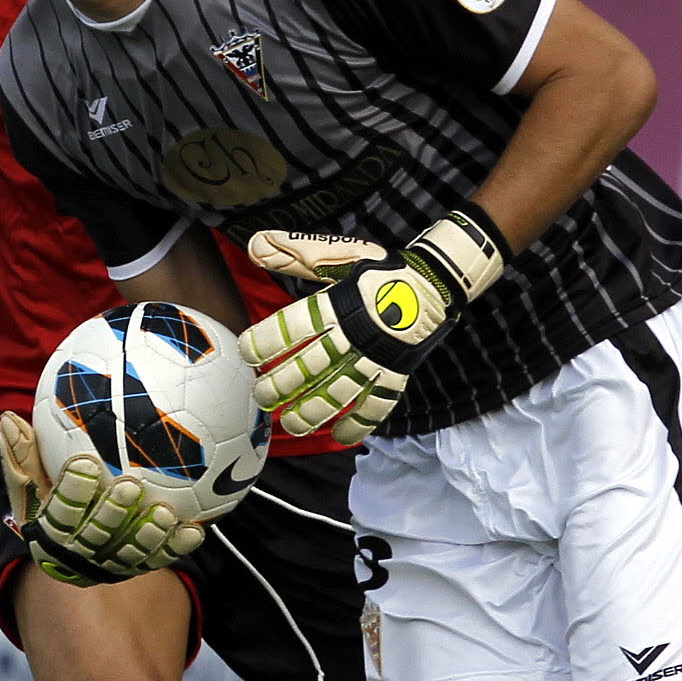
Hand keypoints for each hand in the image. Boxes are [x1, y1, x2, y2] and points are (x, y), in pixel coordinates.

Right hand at [0, 411, 205, 585]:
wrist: (70, 541)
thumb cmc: (50, 499)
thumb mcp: (32, 481)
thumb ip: (22, 454)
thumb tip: (8, 418)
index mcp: (48, 534)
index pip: (58, 514)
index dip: (72, 492)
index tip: (85, 462)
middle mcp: (77, 556)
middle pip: (95, 537)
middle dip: (112, 513)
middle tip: (130, 485)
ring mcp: (110, 566)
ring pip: (129, 554)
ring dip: (148, 535)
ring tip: (164, 512)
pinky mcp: (137, 569)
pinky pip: (158, 559)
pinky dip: (176, 546)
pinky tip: (196, 530)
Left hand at [239, 209, 506, 444]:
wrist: (434, 280)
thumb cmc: (378, 270)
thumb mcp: (337, 257)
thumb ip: (295, 255)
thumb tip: (254, 245)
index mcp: (336, 304)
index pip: (294, 325)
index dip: (266, 340)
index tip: (247, 352)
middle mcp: (354, 333)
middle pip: (311, 366)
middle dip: (282, 385)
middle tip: (261, 396)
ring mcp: (376, 356)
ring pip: (340, 391)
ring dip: (313, 411)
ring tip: (291, 425)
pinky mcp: (396, 372)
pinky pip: (378, 404)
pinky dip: (360, 422)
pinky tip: (339, 436)